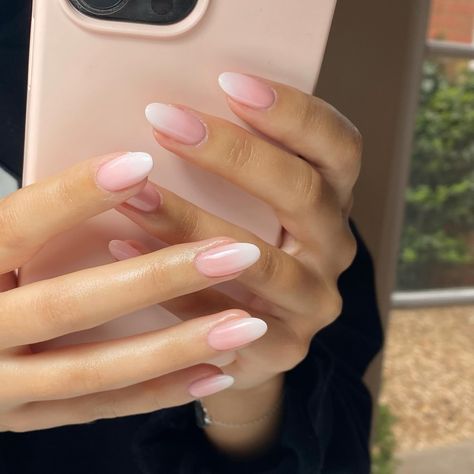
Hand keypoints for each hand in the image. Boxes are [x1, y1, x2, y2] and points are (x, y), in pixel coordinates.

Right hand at [0, 152, 267, 431]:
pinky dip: (163, 392)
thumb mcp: (2, 243)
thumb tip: (135, 177)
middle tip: (236, 255)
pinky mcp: (28, 415)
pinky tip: (220, 371)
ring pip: (97, 371)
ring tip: (247, 325)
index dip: (76, 195)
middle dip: (158, 279)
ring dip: (179, 347)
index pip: (19, 225)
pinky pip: (103, 408)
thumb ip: (47, 221)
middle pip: (70, 305)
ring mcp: (1, 386)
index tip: (143, 162)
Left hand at [113, 72, 361, 394]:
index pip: (339, 148)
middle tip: (167, 123)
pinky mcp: (283, 348)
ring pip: (263, 262)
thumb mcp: (255, 203)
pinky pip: (226, 318)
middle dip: (235, 155)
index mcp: (334, 203)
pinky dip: (175, 286)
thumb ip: (237, 167)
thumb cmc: (246, 247)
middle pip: (305, 194)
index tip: (230, 82)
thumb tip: (172, 115)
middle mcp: (335, 250)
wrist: (252, 331)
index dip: (294, 113)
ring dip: (194, 225)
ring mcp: (313, 303)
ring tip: (135, 196)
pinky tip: (126, 251)